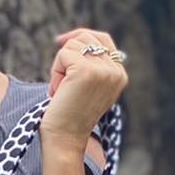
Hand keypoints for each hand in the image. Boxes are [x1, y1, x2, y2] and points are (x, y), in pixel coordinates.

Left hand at [40, 27, 127, 152]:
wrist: (65, 138)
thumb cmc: (69, 116)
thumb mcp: (87, 88)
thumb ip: (91, 66)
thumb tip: (73, 38)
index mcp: (119, 75)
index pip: (103, 39)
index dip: (80, 36)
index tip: (60, 41)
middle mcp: (115, 71)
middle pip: (86, 37)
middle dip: (67, 55)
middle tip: (61, 81)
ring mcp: (102, 70)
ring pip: (73, 45)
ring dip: (59, 67)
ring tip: (61, 90)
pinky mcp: (85, 70)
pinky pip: (63, 54)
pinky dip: (54, 72)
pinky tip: (58, 91)